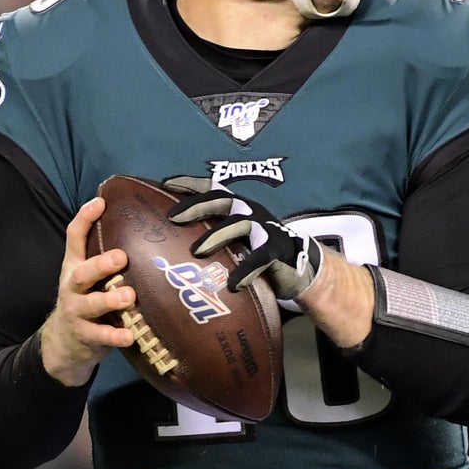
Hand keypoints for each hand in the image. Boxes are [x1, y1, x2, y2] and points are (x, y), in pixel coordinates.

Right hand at [39, 197, 136, 386]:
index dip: (84, 219)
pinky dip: (115, 336)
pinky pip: (100, 336)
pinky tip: (130, 335)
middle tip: (121, 257)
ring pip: (90, 304)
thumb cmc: (87, 297)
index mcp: (75, 265)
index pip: (74, 237)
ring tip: (129, 296)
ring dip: (109, 299)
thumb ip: (106, 255)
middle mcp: (72, 286)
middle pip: (81, 272)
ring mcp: (76, 311)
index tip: (100, 202)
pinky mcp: (85, 336)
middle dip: (100, 264)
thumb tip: (143, 224)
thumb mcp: (90, 275)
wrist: (63, 342)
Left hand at [163, 176, 321, 299]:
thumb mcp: (236, 240)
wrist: (301, 268)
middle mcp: (251, 212)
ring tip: (197, 251)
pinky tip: (234, 283)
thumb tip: (171, 249)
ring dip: (216, 235)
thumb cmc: (258, 253)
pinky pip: (261, 257)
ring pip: (239, 224)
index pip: (213, 189)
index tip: (166, 185)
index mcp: (238, 208)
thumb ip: (213, 238)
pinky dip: (246, 269)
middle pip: (223, 200)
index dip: (191, 184)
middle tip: (173, 218)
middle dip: (197, 206)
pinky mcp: (277, 251)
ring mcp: (265, 229)